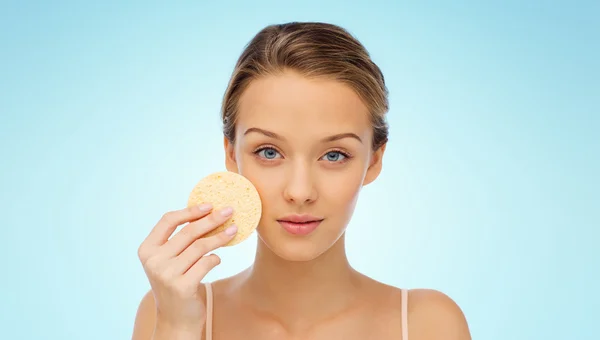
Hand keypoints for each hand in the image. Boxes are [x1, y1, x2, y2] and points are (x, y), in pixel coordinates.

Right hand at [137, 204, 237, 334]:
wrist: (176, 320)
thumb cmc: (176, 283)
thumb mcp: (170, 260)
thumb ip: (179, 240)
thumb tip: (206, 212)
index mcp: (147, 249)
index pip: (168, 221)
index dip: (190, 211)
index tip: (209, 205)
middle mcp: (154, 261)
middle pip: (188, 232)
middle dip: (212, 219)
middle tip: (229, 211)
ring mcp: (166, 274)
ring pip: (200, 246)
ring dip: (220, 237)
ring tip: (233, 231)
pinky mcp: (182, 287)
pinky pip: (206, 263)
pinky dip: (216, 258)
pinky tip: (217, 259)